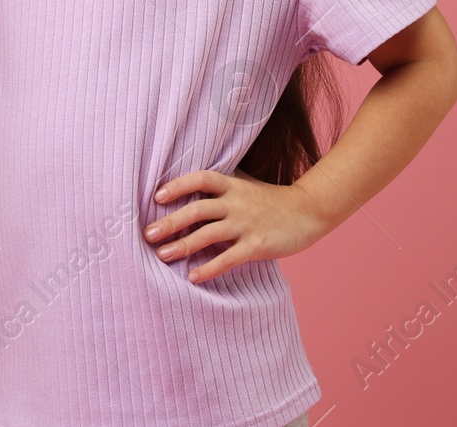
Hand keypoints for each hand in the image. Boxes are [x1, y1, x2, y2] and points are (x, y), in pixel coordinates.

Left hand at [144, 168, 330, 283]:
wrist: (308, 211)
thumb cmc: (271, 200)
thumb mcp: (246, 184)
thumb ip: (222, 185)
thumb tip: (190, 185)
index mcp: (232, 185)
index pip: (200, 179)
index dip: (178, 185)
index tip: (156, 197)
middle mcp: (237, 202)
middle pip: (198, 209)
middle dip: (171, 222)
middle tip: (148, 234)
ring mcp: (247, 224)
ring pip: (209, 234)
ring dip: (183, 245)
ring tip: (162, 256)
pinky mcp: (257, 245)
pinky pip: (229, 258)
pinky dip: (210, 268)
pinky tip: (193, 277)